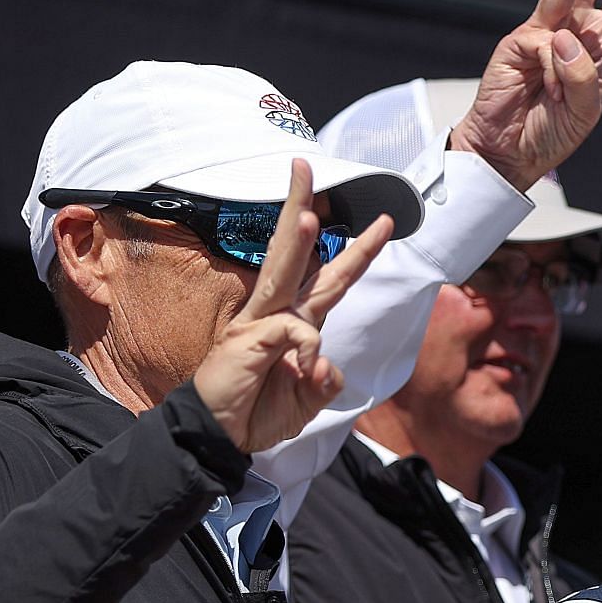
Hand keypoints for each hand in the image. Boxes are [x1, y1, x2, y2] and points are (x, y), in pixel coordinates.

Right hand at [192, 159, 394, 451]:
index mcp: (292, 323)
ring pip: (283, 271)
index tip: (381, 222)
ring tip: (309, 211)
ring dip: (296, 239)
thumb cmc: (257, 414)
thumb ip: (324, 378)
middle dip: (303, 207)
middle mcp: (275, 313)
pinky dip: (308, 353)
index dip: (355, 252)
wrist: (220, 436)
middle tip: (307, 166)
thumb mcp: (307, 400)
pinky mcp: (251, 338)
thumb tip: (326, 362)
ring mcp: (259, 322)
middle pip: (297, 253)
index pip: (328, 278)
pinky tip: (301, 372)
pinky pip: (297, 332)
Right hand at [451, 0, 601, 190]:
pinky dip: (556, 66)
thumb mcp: (584, 113)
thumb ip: (583, 78)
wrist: (508, 155)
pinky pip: (548, 44)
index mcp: (599, 48)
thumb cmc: (548, 134)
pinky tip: (548, 86)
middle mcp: (574, 32)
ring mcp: (544, 34)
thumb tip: (565, 38)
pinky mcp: (519, 43)